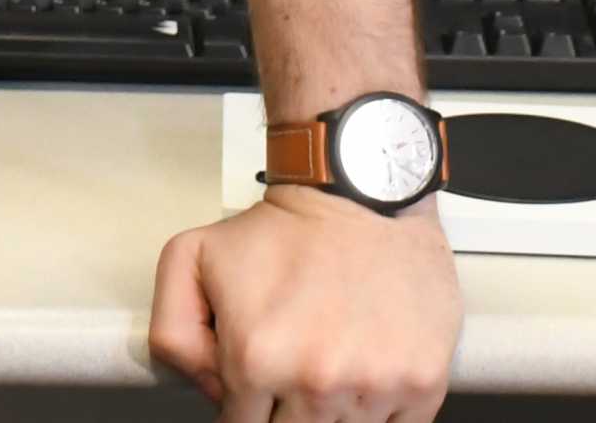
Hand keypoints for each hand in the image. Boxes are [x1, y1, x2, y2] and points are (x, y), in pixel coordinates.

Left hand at [149, 183, 459, 422]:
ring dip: (334, 411)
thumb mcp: (192, 257)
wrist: (363, 194)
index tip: (257, 385)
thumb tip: (208, 392)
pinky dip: (380, 416)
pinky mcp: (422, 384)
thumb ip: (174, 333)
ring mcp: (374, 387)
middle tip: (294, 372)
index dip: (247, 407)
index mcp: (258, 359)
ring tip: (332, 361)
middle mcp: (317, 381)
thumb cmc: (288, 227)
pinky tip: (367, 379)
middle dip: (287, 410)